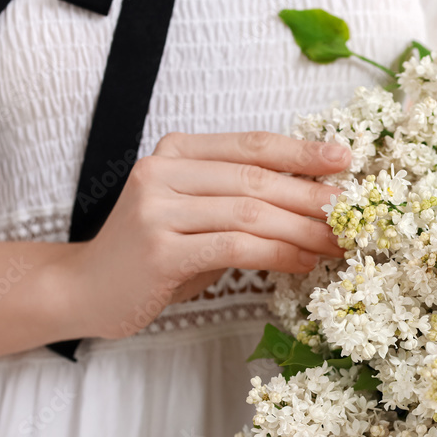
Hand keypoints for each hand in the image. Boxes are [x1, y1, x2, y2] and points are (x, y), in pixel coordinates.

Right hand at [62, 131, 349, 338]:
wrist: (85, 289)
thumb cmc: (152, 254)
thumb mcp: (195, 215)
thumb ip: (239, 201)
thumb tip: (314, 202)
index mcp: (177, 153)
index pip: (252, 146)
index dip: (302, 153)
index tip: (344, 160)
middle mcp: (163, 172)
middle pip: (257, 180)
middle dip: (312, 199)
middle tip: (351, 217)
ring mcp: (158, 210)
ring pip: (251, 214)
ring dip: (303, 232)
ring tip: (336, 245)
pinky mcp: (160, 251)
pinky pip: (235, 248)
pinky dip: (277, 255)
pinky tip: (302, 264)